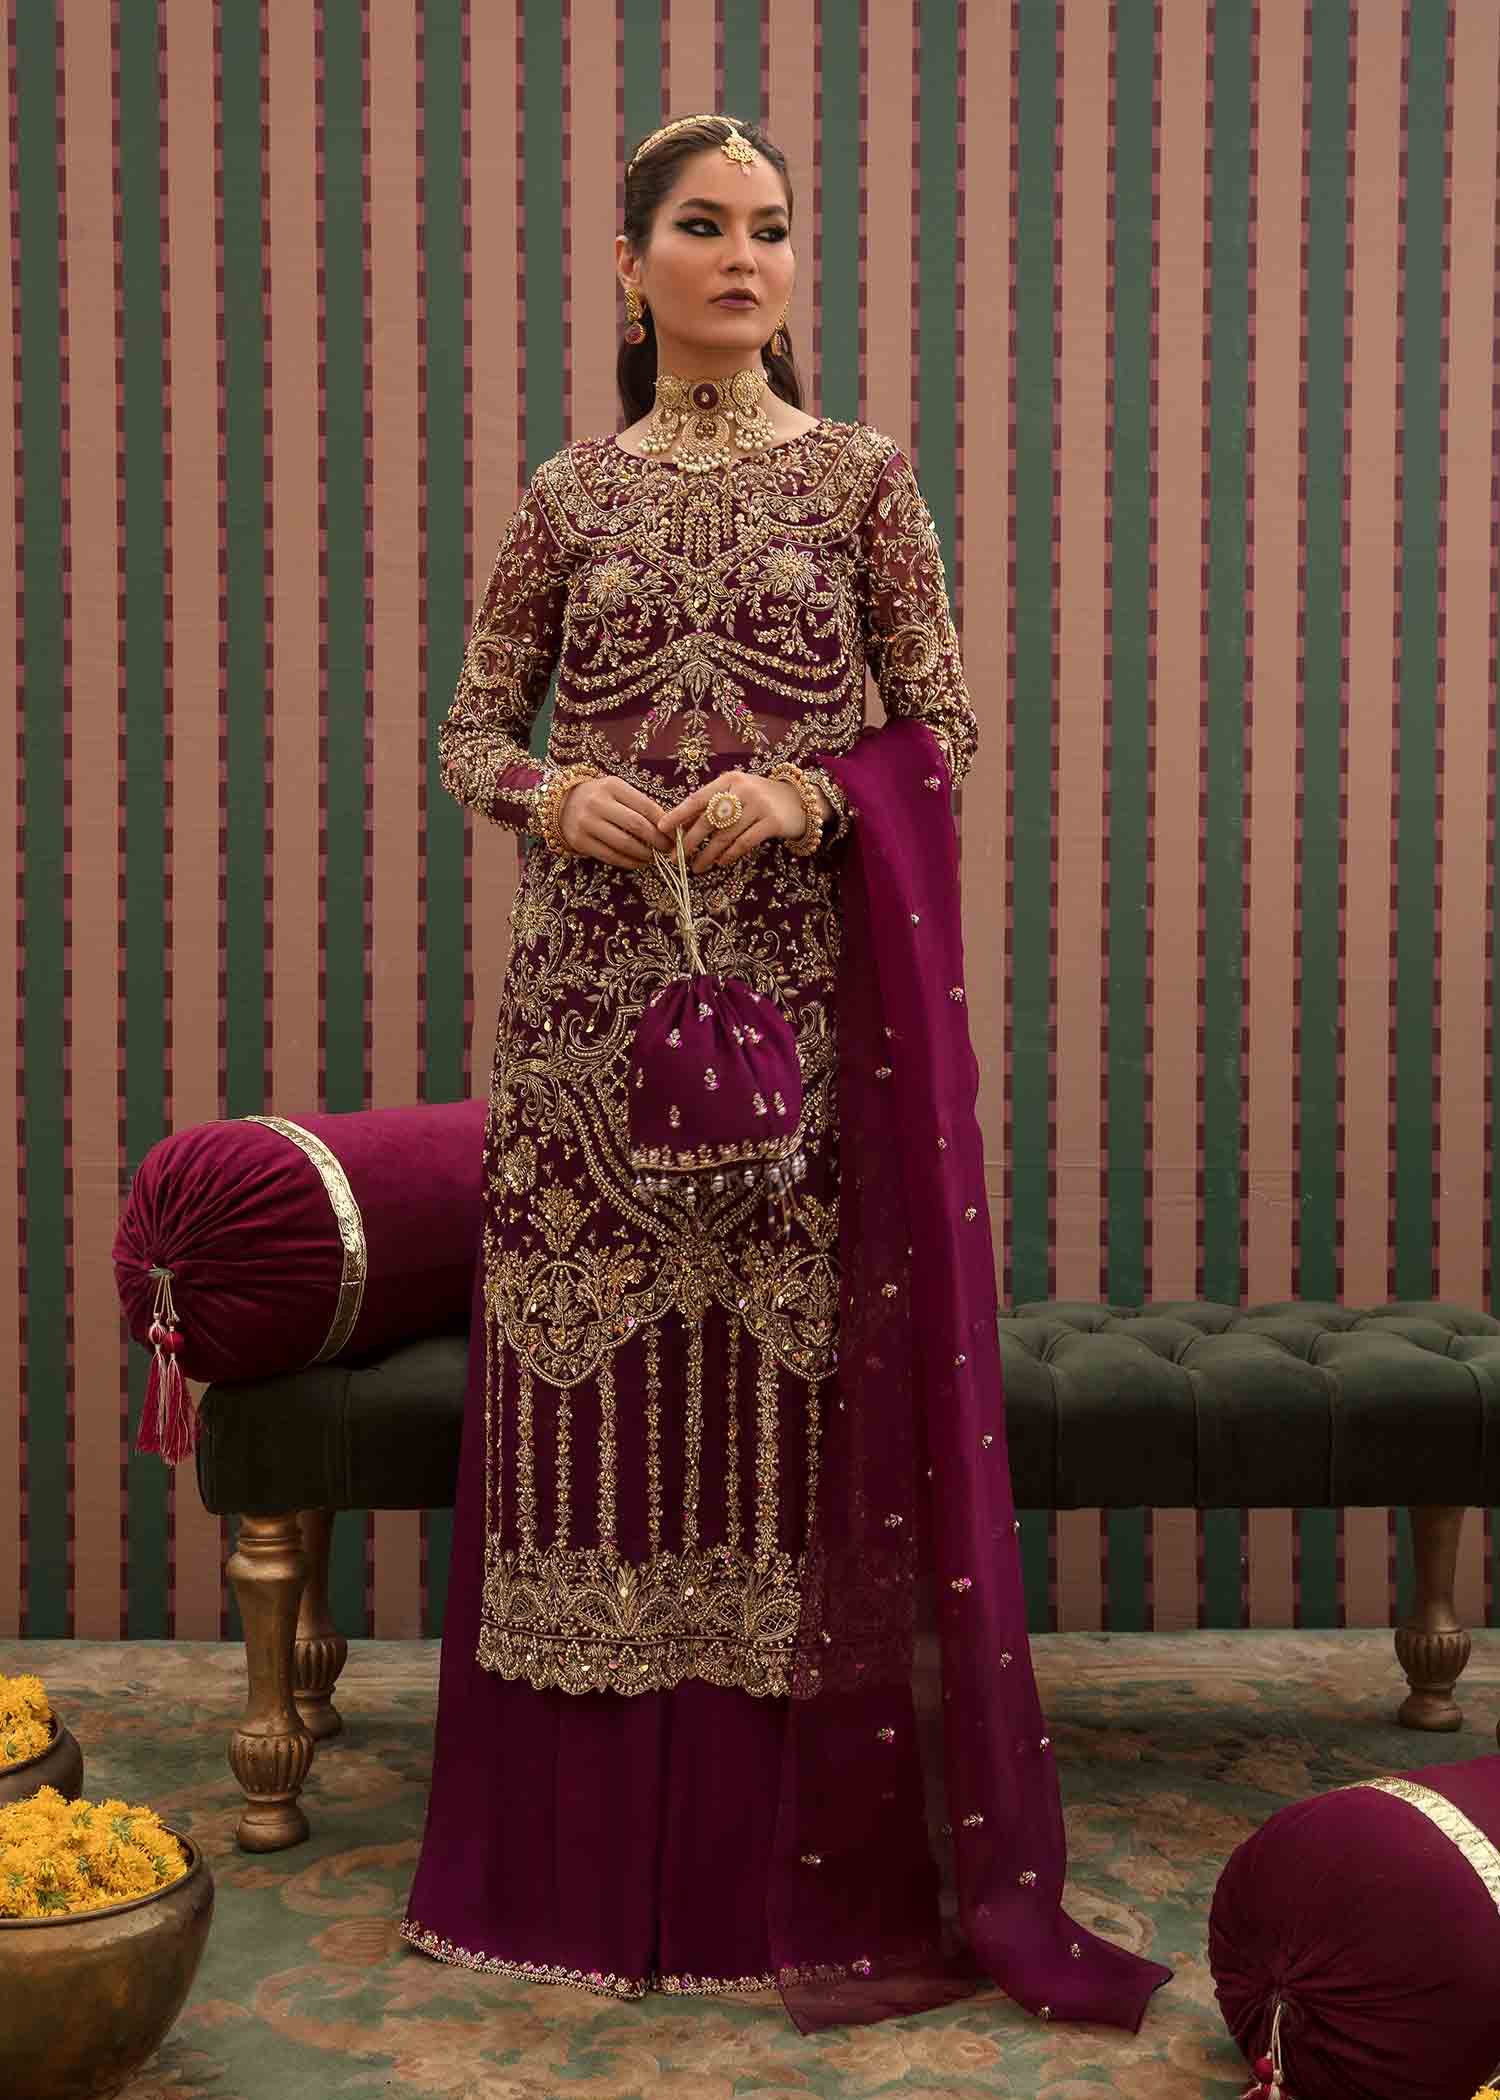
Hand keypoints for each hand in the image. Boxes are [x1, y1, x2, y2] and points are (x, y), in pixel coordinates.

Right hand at [558, 776, 669, 867]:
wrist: (562, 803)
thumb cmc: (598, 797)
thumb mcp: (617, 791)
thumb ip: (639, 804)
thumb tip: (668, 825)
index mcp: (612, 786)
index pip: (645, 806)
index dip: (663, 823)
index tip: (674, 834)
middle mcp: (597, 803)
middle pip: (636, 826)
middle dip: (657, 840)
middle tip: (668, 849)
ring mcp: (587, 823)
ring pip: (624, 844)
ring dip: (644, 854)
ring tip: (654, 857)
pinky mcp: (580, 842)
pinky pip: (610, 856)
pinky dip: (628, 862)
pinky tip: (638, 862)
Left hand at [656, 769, 831, 870]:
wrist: (800, 800)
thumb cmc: (760, 799)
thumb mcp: (736, 794)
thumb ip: (714, 806)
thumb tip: (682, 828)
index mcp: (728, 781)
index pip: (697, 799)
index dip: (677, 815)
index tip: (661, 830)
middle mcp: (742, 790)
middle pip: (708, 820)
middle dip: (690, 842)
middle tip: (676, 858)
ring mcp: (759, 805)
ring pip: (725, 835)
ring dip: (708, 854)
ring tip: (697, 867)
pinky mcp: (772, 822)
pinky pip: (745, 842)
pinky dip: (730, 854)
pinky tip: (721, 863)